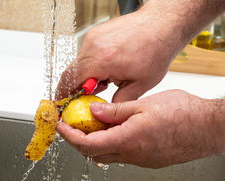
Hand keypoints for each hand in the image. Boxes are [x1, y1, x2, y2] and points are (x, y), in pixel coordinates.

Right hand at [55, 11, 177, 102]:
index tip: (61, 104)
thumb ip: (118, 102)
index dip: (63, 95)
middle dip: (73, 88)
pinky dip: (91, 64)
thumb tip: (104, 112)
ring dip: (85, 76)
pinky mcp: (96, 33)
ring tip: (105, 81)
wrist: (162, 25)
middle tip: (82, 98)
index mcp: (102, 61)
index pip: (71, 81)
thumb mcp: (140, 85)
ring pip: (78, 63)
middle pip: (71, 72)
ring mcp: (93, 38)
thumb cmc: (156, 50)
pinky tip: (107, 68)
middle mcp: (94, 47)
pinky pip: (86, 53)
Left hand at [57, 90, 221, 167]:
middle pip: (94, 154)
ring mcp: (141, 160)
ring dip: (96, 142)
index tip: (60, 127)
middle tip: (73, 125)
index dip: (69, 136)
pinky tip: (116, 129)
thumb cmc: (184, 114)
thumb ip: (115, 112)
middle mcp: (131, 155)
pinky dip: (112, 143)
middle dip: (78, 140)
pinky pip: (123, 155)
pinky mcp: (150, 160)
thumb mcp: (143, 105)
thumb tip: (92, 112)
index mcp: (126, 141)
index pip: (86, 145)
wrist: (210, 128)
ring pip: (108, 155)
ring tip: (94, 123)